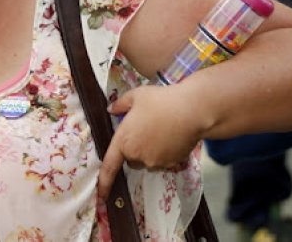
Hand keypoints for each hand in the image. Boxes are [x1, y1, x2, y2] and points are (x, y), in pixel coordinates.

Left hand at [97, 85, 202, 199]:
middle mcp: (138, 156)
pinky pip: (164, 161)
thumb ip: (120, 104)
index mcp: (124, 142)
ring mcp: (156, 162)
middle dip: (135, 148)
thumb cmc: (160, 101)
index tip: (100, 196)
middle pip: (131, 159)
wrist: (191, 112)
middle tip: (144, 129)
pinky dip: (165, 152)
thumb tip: (111, 109)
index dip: (103, 183)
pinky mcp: (172, 164)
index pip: (109, 167)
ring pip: (148, 161)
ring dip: (150, 151)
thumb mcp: (135, 96)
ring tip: (161, 130)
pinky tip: (172, 136)